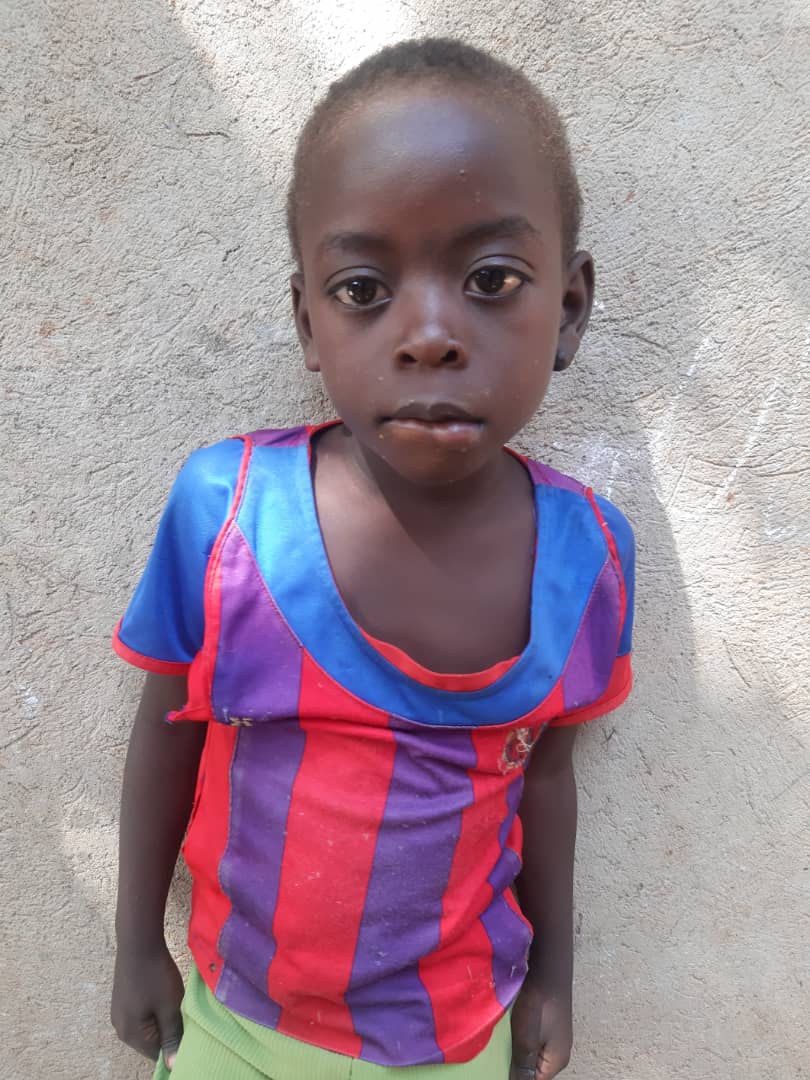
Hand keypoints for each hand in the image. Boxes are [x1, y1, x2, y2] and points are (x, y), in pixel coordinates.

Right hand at [111, 940, 184, 1068]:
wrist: (139, 941)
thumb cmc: (156, 975)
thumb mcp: (170, 1007)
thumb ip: (172, 1037)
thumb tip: (173, 1067)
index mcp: (131, 1035)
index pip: (157, 1055)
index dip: (175, 1047)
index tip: (189, 1031)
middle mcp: (120, 1029)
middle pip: (150, 1043)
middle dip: (168, 1033)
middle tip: (183, 1015)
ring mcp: (119, 1013)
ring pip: (147, 1028)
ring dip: (162, 1021)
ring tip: (174, 1003)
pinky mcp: (122, 1000)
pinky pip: (141, 1016)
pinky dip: (153, 1011)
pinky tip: (162, 995)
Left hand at [510, 979, 572, 1079]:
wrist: (548, 971)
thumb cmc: (539, 1005)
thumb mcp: (526, 1040)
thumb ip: (523, 1067)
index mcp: (557, 1061)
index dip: (517, 1078)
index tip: (500, 1070)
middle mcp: (558, 1053)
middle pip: (535, 1071)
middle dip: (516, 1068)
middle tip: (498, 1059)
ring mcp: (554, 1037)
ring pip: (532, 1055)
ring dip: (517, 1053)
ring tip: (501, 1048)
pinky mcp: (547, 1023)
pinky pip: (533, 1041)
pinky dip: (520, 1040)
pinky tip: (508, 1033)